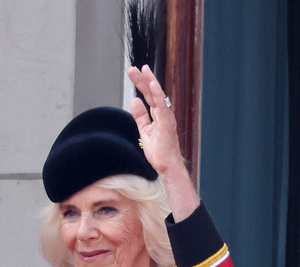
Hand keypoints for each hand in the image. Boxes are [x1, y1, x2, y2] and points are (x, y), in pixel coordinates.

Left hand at [127, 65, 199, 220]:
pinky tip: (152, 84)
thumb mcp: (144, 130)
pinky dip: (158, 94)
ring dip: (149, 82)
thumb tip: (134, 101)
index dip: (140, 84)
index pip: (147, 95)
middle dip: (142, 79)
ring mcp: (166, 117)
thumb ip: (140, 115)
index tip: (133, 73)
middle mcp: (163, 113)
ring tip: (143, 70)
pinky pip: (162, 106)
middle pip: (151, 92)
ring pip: (157, 95)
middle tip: (133, 68)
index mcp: (157, 114)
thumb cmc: (159, 151)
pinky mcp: (167, 123)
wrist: (166, 165)